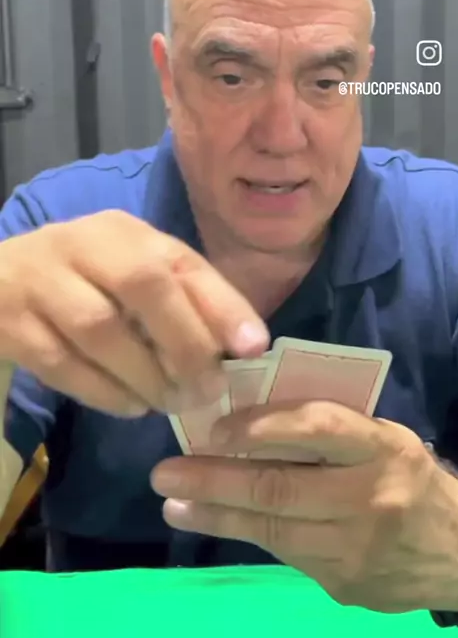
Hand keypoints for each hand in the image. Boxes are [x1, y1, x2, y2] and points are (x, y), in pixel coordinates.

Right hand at [0, 211, 267, 415]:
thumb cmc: (84, 281)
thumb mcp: (134, 275)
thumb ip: (187, 299)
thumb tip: (248, 344)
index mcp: (123, 231)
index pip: (181, 261)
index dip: (222, 304)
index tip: (254, 347)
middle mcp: (81, 244)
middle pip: (144, 285)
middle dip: (185, 343)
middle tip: (209, 389)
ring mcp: (40, 281)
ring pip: (101, 328)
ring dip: (146, 374)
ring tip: (173, 403)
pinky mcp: (9, 323)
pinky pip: (62, 363)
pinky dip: (105, 392)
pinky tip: (132, 406)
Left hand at [152, 399, 457, 612]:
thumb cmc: (406, 475)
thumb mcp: (380, 438)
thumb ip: (327, 430)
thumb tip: (247, 422)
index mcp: (381, 448)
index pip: (316, 428)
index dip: (260, 426)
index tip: (214, 428)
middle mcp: (369, 498)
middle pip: (280, 487)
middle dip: (215, 480)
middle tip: (165, 472)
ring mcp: (356, 549)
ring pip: (272, 529)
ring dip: (215, 514)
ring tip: (173, 503)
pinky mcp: (344, 585)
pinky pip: (285, 553)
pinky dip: (245, 533)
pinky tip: (214, 521)